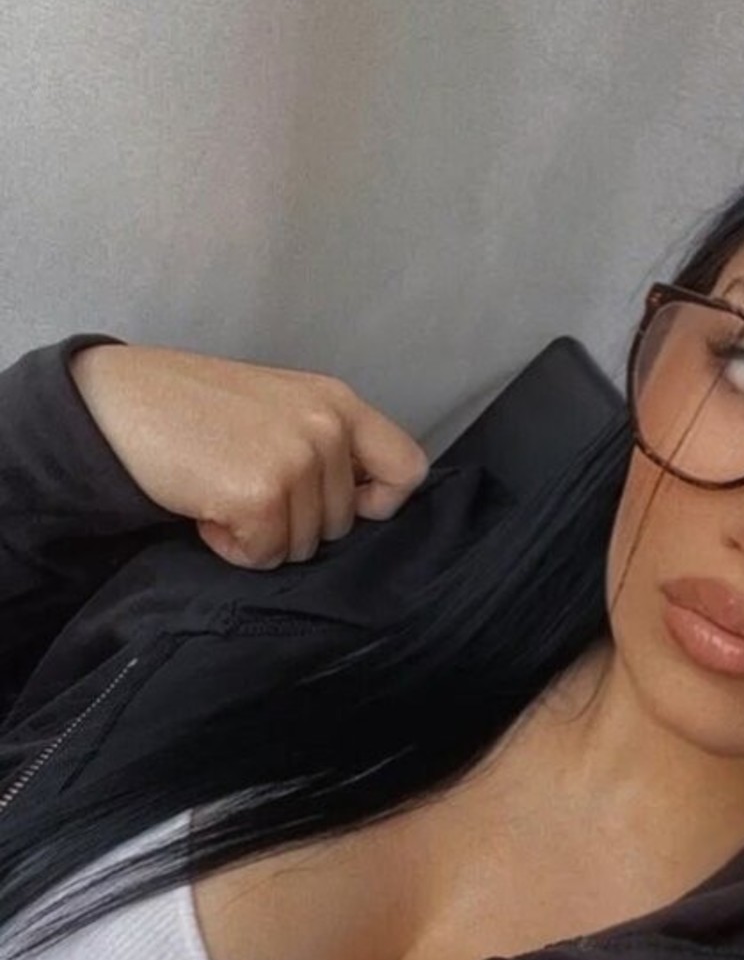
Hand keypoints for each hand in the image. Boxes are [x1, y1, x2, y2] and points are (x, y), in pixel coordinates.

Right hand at [70, 341, 429, 568]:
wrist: (120, 403)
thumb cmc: (194, 410)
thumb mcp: (280, 408)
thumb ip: (327, 444)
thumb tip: (366, 503)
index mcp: (338, 402)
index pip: (408, 469)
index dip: (380, 504)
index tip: (344, 506)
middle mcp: (327, 427)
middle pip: (343, 526)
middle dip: (295, 523)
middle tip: (243, 485)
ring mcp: (297, 460)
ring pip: (303, 547)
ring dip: (260, 536)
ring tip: (220, 491)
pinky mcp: (262, 495)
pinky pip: (264, 556)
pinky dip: (232, 547)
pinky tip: (206, 508)